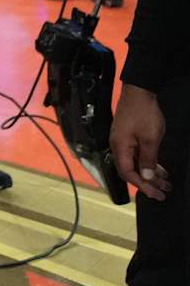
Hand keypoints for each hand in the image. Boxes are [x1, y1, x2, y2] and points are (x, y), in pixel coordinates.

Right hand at [111, 85, 169, 201]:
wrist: (139, 91)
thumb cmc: (142, 113)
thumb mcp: (150, 138)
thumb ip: (148, 159)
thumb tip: (146, 177)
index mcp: (120, 148)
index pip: (128, 173)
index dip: (142, 185)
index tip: (156, 194)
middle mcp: (119, 147)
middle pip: (131, 170)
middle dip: (148, 183)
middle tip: (163, 192)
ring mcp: (123, 141)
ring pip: (136, 163)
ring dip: (150, 174)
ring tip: (165, 181)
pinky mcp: (129, 136)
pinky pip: (137, 155)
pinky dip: (148, 163)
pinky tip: (159, 167)